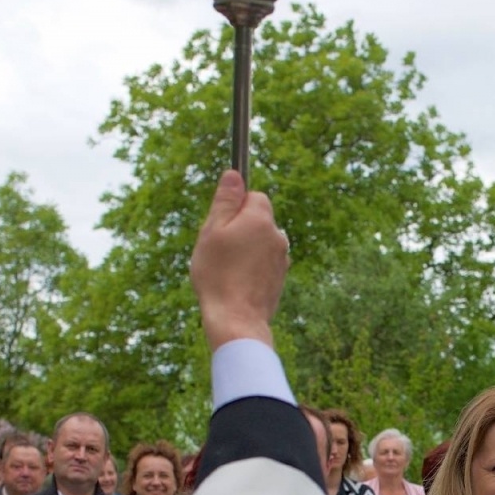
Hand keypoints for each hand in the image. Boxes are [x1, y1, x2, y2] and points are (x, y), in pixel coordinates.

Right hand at [189, 169, 289, 350]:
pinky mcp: (280, 279)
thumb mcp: (212, 231)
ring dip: (246, 249)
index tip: (221, 224)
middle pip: (258, 220)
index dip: (235, 207)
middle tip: (220, 249)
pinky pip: (263, 263)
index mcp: (261, 219)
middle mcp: (278, 236)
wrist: (237, 320)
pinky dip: (252, 268)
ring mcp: (282, 259)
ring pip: (261, 243)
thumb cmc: (218, 274)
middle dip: (240, 228)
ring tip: (227, 270)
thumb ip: (225, 201)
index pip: (254, 196)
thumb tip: (233, 174)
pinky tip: (237, 283)